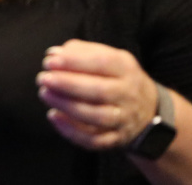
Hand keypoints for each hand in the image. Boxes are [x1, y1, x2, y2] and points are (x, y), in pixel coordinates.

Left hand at [37, 39, 160, 150]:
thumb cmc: (117, 77)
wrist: (148, 110)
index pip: (103, 63)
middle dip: (68, 84)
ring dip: (67, 106)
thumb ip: (81, 52)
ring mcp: (124, 119)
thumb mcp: (109, 57)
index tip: (50, 60)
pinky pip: (95, 140)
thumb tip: (54, 54)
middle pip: (100, 91)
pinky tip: (54, 116)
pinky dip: (72, 131)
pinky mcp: (117, 139)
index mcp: (126, 69)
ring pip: (97, 117)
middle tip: (43, 78)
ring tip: (44, 93)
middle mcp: (128, 95)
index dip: (75, 62)